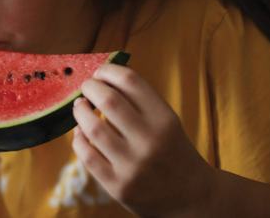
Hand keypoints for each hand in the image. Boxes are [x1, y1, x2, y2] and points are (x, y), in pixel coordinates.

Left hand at [72, 64, 215, 216]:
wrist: (192, 198)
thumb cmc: (171, 150)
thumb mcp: (167, 122)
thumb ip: (139, 101)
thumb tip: (100, 75)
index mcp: (164, 120)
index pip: (130, 81)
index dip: (109, 71)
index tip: (100, 72)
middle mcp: (150, 141)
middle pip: (108, 100)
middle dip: (90, 87)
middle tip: (87, 87)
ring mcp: (133, 166)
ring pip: (92, 128)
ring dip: (80, 111)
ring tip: (80, 106)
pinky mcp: (118, 186)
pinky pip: (87, 155)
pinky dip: (78, 139)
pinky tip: (81, 132)